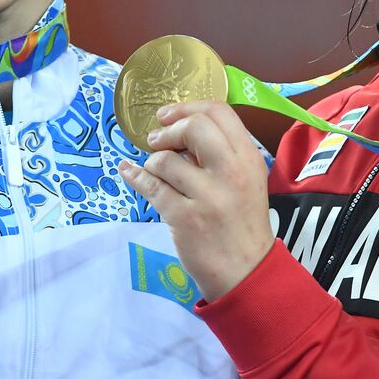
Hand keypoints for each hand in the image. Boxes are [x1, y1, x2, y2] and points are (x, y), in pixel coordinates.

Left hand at [119, 101, 273, 301]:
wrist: (246, 271)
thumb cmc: (243, 223)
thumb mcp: (248, 180)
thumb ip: (223, 153)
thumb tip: (182, 127)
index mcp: (249, 159)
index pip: (220, 112)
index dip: (188, 107)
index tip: (169, 115)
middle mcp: (232, 172)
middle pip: (194, 127)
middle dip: (168, 130)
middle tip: (157, 140)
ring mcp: (208, 196)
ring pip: (166, 160)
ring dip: (153, 162)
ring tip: (157, 173)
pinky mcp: (185, 218)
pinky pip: (151, 187)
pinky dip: (135, 176)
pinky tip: (129, 172)